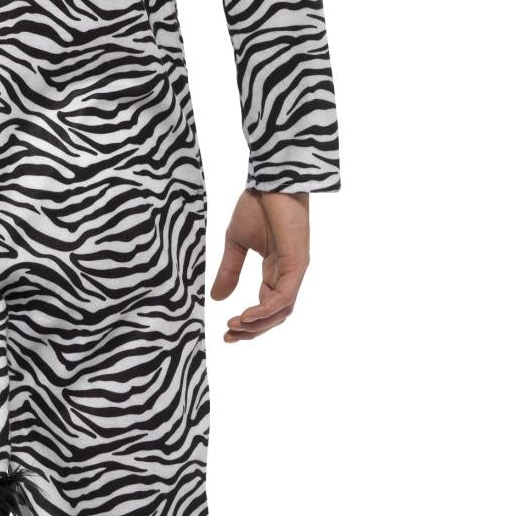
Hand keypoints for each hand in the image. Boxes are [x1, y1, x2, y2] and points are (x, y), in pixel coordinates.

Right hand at [210, 190, 310, 342]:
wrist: (272, 179)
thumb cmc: (257, 204)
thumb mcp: (236, 243)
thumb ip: (229, 271)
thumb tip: (217, 300)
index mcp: (276, 269)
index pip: (267, 306)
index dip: (248, 322)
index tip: (226, 331)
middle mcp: (289, 273)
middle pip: (275, 314)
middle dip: (252, 330)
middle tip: (229, 337)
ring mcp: (295, 270)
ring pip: (281, 310)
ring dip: (258, 324)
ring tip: (235, 327)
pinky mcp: (297, 263)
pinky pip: (284, 297)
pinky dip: (266, 311)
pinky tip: (246, 316)